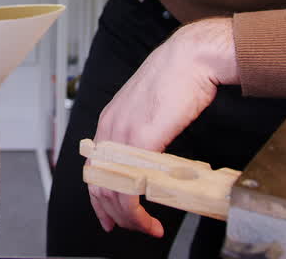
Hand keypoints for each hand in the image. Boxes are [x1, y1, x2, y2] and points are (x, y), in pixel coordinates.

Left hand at [89, 18, 238, 237]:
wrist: (191, 57)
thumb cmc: (178, 78)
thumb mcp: (151, 109)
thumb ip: (145, 133)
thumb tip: (151, 156)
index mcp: (110, 121)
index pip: (93, 168)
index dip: (99, 197)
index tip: (110, 215)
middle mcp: (110, 129)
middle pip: (97, 183)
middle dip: (112, 213)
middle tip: (129, 228)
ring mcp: (123, 135)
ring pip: (111, 190)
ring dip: (127, 216)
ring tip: (146, 227)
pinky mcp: (141, 139)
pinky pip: (128, 186)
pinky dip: (135, 209)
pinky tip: (149, 218)